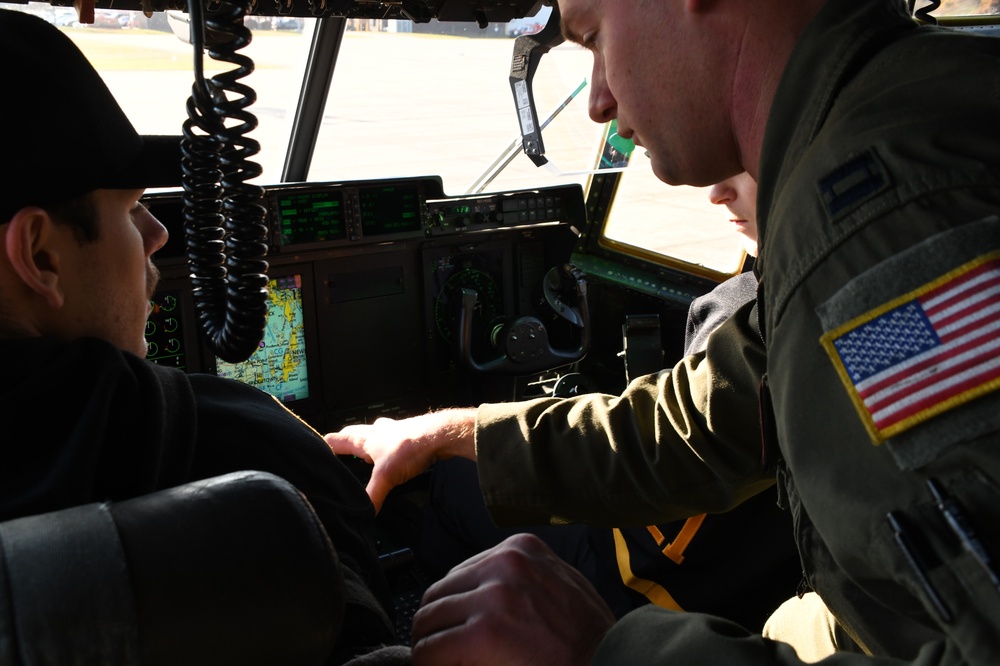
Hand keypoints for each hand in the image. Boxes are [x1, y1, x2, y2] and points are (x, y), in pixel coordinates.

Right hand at [324, 408, 476, 512]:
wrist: (439, 434)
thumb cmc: (411, 446)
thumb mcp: (386, 476)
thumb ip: (373, 495)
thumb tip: (364, 512)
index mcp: (366, 439)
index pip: (337, 439)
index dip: (324, 445)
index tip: (314, 449)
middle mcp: (378, 431)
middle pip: (354, 433)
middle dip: (344, 440)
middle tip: (337, 447)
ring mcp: (393, 431)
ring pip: (373, 432)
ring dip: (366, 439)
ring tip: (364, 449)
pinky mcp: (408, 434)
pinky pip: (391, 436)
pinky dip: (387, 443)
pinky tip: (392, 451)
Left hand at [411, 533, 615, 664]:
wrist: (613, 661)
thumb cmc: (591, 636)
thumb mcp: (558, 585)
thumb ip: (520, 581)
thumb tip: (479, 598)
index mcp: (520, 549)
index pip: (460, 573)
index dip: (452, 608)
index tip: (452, 628)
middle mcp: (503, 564)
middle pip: (439, 593)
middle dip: (435, 626)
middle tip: (438, 652)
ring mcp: (492, 596)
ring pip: (429, 620)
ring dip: (428, 646)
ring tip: (439, 664)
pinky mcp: (482, 633)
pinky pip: (432, 650)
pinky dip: (427, 665)